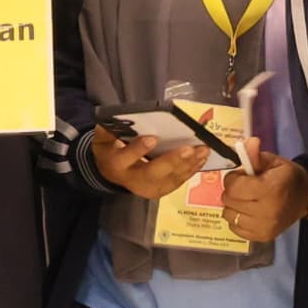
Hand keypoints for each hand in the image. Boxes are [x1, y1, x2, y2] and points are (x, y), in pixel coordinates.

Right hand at [87, 123, 206, 200]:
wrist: (112, 173)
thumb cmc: (112, 149)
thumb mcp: (105, 138)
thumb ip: (112, 129)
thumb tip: (126, 115)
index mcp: (115, 164)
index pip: (125, 158)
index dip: (139, 149)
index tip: (153, 138)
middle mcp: (132, 180)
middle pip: (152, 173)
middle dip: (172, 160)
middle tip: (190, 149)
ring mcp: (147, 189)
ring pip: (169, 179)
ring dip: (189, 164)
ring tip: (203, 150)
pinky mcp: (160, 191)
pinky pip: (178, 181)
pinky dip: (192, 169)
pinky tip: (202, 158)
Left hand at [221, 145, 307, 241]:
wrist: (305, 198)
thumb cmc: (287, 177)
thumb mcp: (274, 162)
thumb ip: (255, 155)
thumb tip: (246, 143)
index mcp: (271, 189)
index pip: (234, 186)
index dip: (234, 178)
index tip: (243, 176)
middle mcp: (267, 211)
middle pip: (229, 200)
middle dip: (233, 191)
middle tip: (246, 188)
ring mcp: (264, 227)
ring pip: (229, 215)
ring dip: (234, 206)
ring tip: (247, 200)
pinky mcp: (262, 237)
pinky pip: (234, 228)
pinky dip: (238, 219)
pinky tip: (248, 212)